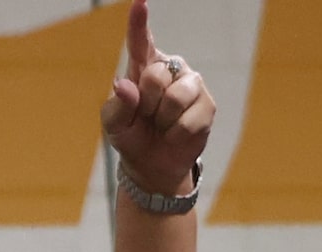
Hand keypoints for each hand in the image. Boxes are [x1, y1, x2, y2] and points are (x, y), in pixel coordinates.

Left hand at [100, 0, 215, 199]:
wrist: (152, 165)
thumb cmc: (131, 135)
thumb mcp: (114, 124)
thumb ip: (117, 105)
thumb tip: (125, 85)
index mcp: (143, 67)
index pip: (141, 42)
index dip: (139, 22)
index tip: (139, 2)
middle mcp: (170, 69)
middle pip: (154, 76)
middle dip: (146, 104)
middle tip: (146, 117)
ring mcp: (191, 85)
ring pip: (175, 97)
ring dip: (162, 120)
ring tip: (161, 125)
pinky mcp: (207, 105)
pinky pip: (187, 120)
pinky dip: (175, 134)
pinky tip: (174, 134)